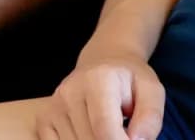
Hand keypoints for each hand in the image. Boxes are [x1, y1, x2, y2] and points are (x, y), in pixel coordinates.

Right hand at [36, 50, 164, 139]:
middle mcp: (70, 91)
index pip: (105, 129)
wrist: (103, 62)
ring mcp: (54, 106)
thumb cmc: (129, 80)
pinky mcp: (43, 118)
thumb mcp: (151, 90)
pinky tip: (89, 135)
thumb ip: (150, 117)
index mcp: (98, 80)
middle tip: (122, 134)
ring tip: (106, 132)